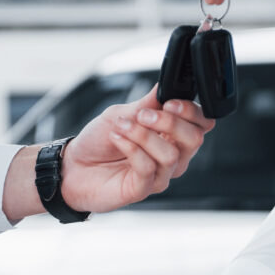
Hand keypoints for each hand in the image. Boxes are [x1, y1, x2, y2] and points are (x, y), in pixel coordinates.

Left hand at [61, 87, 213, 212]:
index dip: (192, 111)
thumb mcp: (121, 113)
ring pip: (170, 154)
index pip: (202, 124)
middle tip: (143, 114)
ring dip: (143, 135)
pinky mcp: (143, 189)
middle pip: (195, 139)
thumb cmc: (98, 142)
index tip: (169, 102)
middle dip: (170, 121)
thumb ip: (146, 103)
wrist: (72, 166)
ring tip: (121, 127)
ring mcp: (159, 175)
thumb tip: (165, 85)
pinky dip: (131, 147)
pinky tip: (117, 138)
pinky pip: (148, 168)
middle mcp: (171, 156)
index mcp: (172, 135)